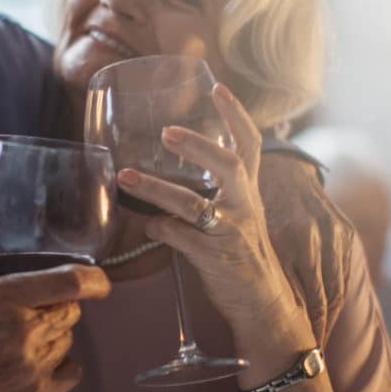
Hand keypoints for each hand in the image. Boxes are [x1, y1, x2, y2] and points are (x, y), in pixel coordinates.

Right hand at [0, 228, 109, 391]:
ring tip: (27, 330)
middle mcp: (25, 334)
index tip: (98, 277)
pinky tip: (43, 357)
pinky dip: (63, 363)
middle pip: (70, 310)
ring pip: (67, 339)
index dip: (93, 277)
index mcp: (3, 301)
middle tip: (34, 301)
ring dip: (55, 330)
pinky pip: (69, 375)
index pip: (70, 283)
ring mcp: (30, 369)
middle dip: (59, 301)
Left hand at [116, 83, 296, 335]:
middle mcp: (245, 206)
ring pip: (192, 204)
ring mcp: (231, 232)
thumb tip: (166, 182)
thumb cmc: (244, 257)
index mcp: (249, 192)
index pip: (250, 144)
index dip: (235, 114)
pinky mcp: (215, 258)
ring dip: (155, 189)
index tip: (218, 87)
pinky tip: (145, 225)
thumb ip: (215, 195)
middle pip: (227, 164)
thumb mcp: (240, 218)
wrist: (264, 304)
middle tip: (166, 132)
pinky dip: (158, 228)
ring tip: (126, 177)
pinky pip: (179, 237)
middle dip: (196, 145)